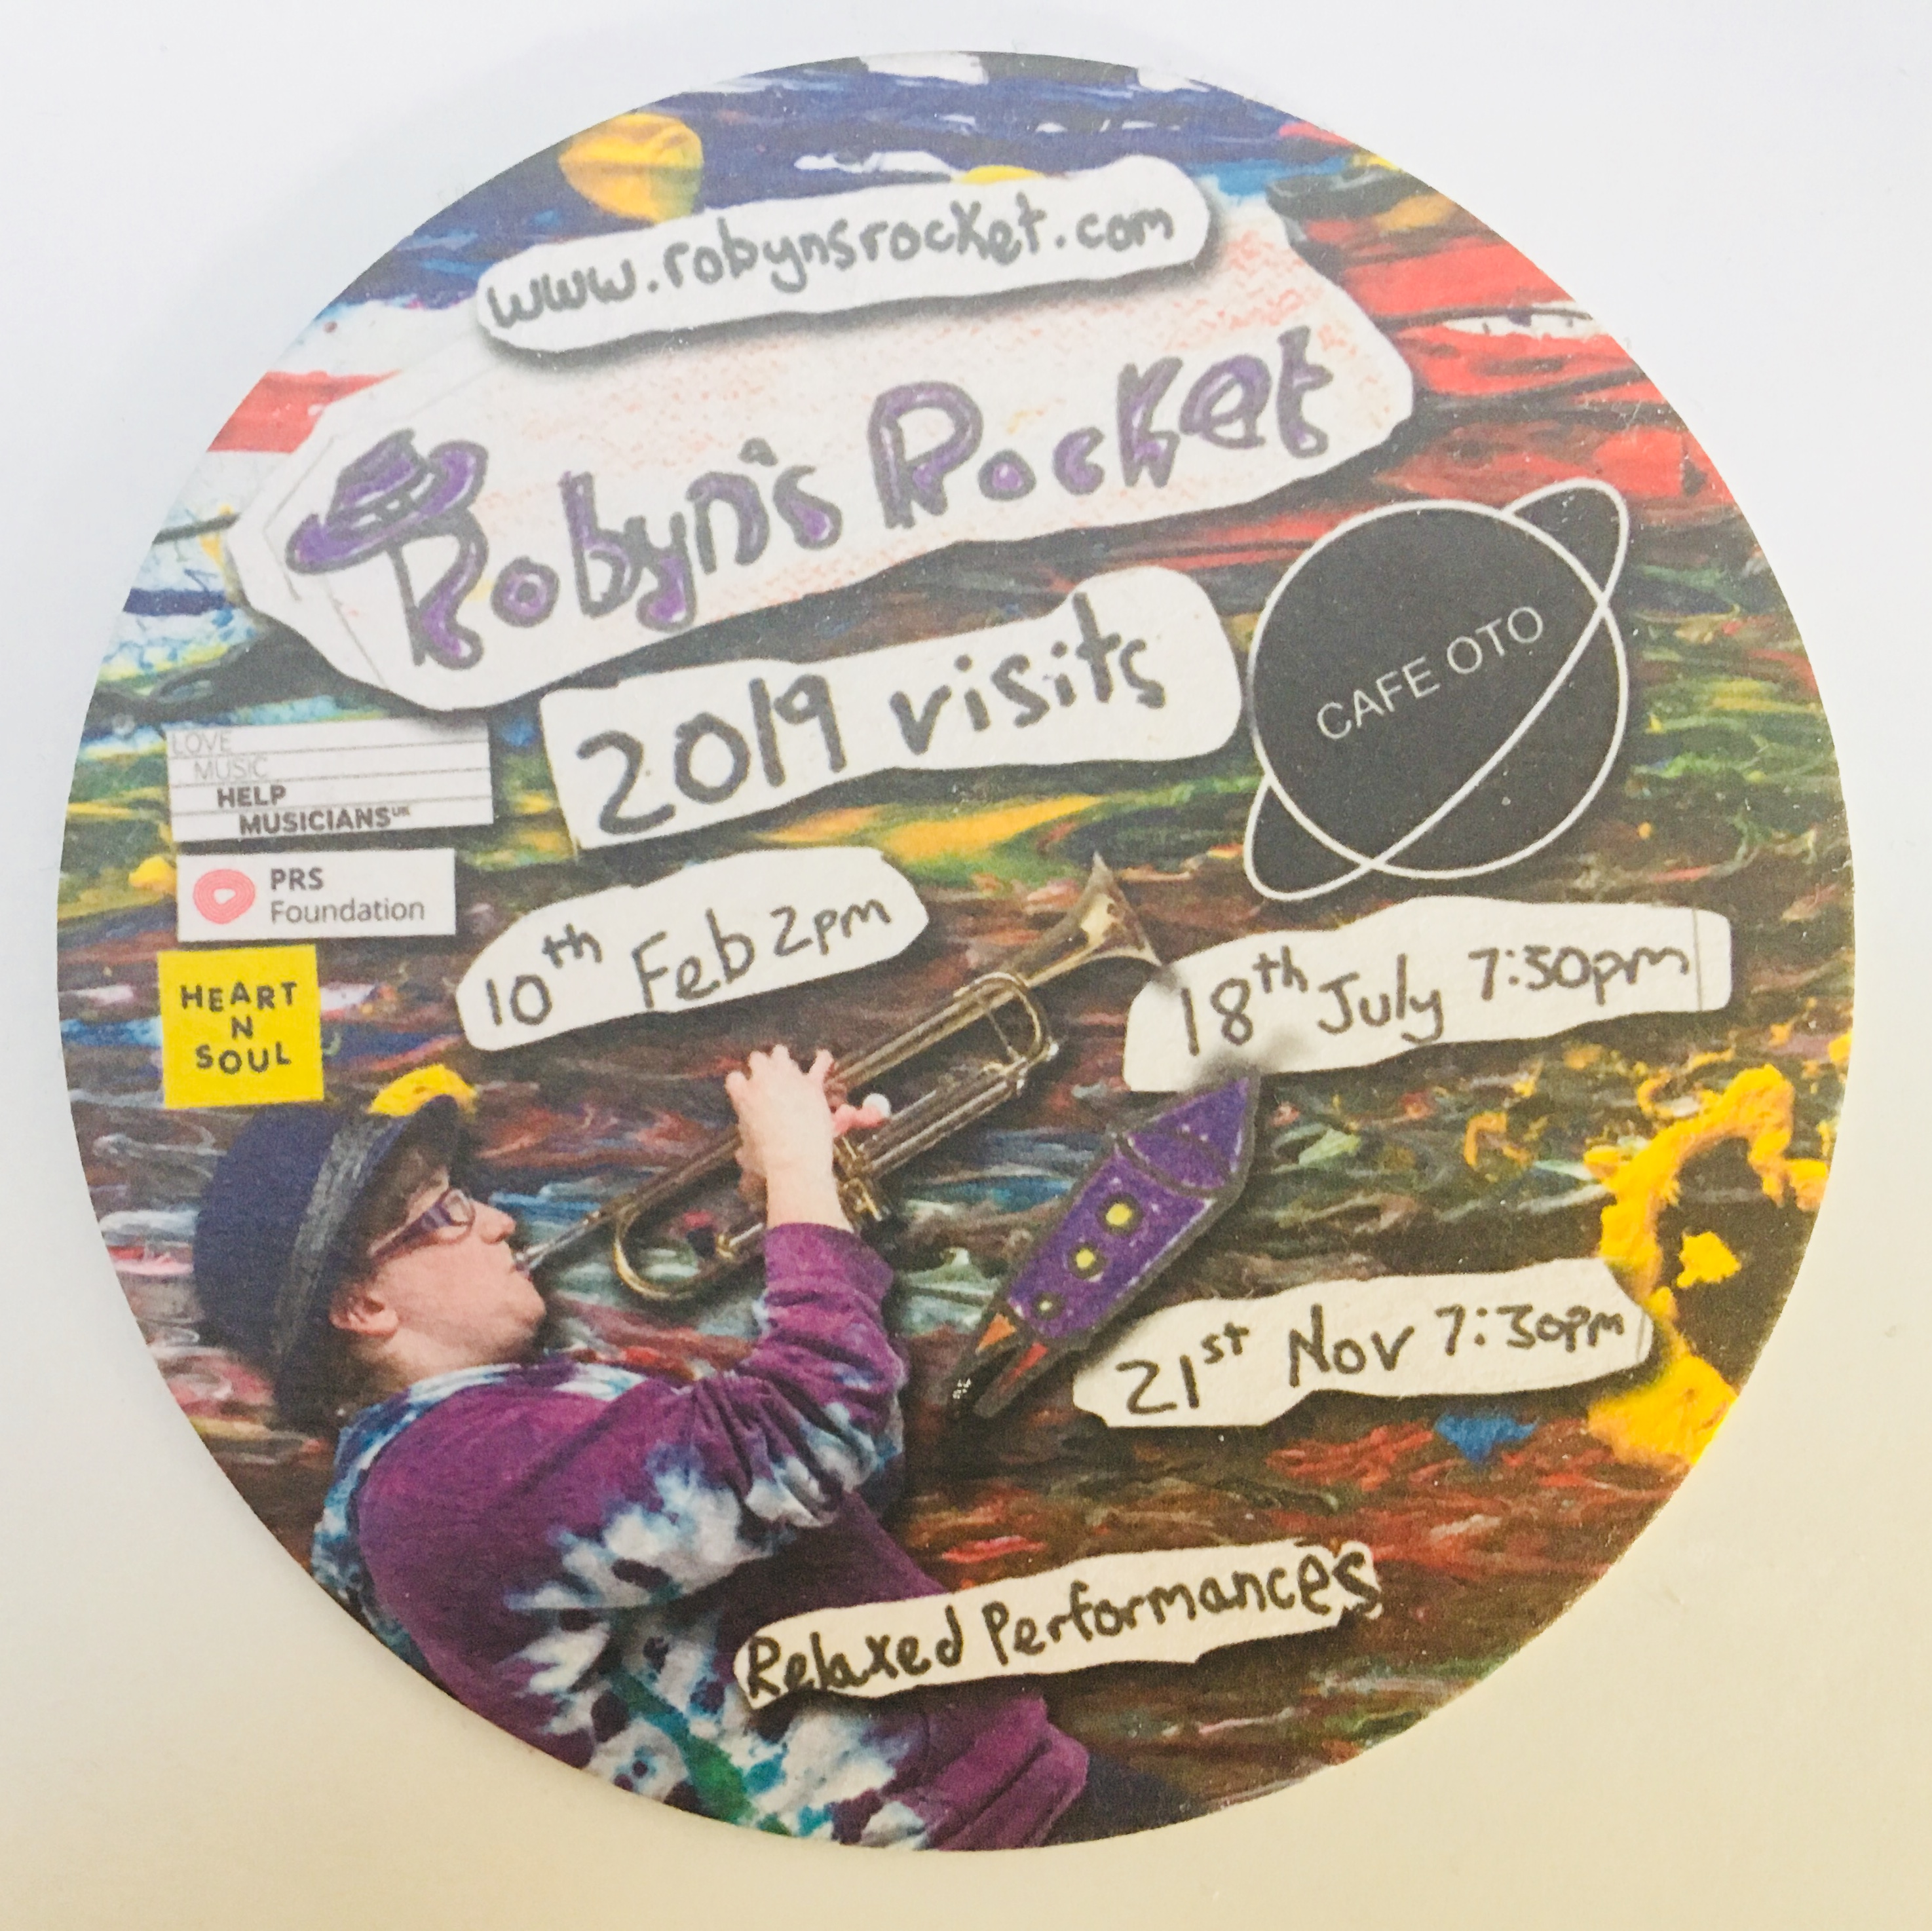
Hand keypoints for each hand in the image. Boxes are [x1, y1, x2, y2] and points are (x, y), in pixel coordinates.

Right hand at [726, 1047, 885, 1230]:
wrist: (795, 1159)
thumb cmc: (767, 1161)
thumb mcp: (748, 1155)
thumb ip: (744, 1146)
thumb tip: (742, 1152)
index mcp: (742, 1096)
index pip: (734, 1078)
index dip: (739, 1084)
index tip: (743, 1091)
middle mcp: (763, 1080)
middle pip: (757, 1058)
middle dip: (761, 1065)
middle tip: (766, 1076)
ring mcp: (789, 1078)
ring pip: (781, 1054)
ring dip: (782, 1061)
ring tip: (786, 1069)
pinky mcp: (811, 1084)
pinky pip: (819, 1063)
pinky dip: (821, 1060)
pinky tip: (823, 1057)